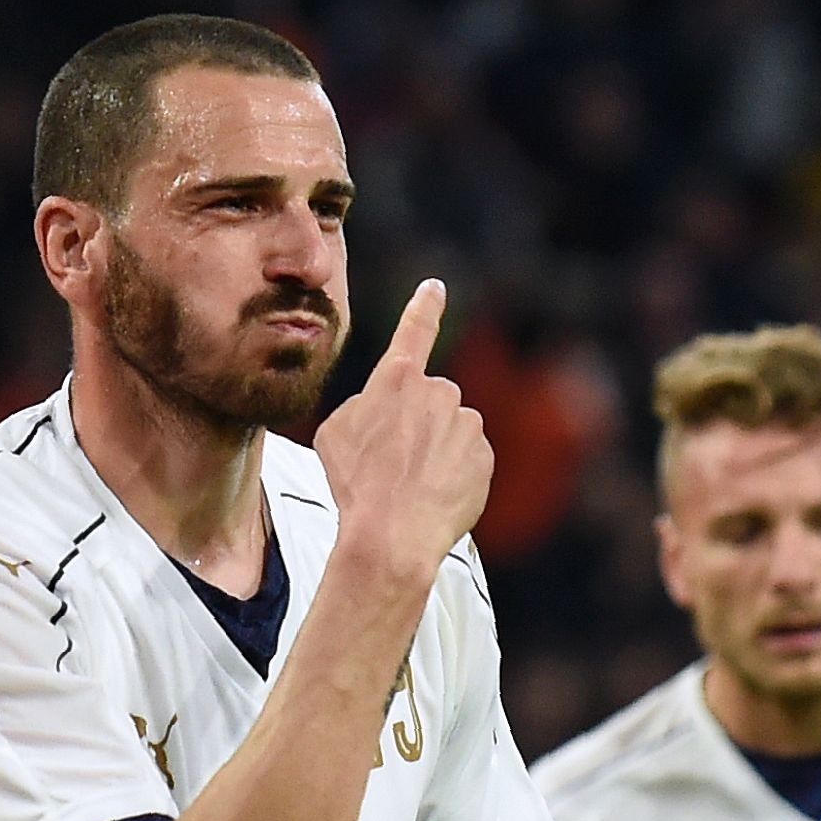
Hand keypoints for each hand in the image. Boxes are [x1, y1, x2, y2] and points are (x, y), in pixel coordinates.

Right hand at [314, 280, 490, 582]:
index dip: (424, 307)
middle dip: (417, 424)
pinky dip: (453, 476)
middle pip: (430, 401)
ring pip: (450, 431)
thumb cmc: (356, 484)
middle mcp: (438, 392)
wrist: (392, 533)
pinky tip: (431, 497)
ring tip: (410, 485)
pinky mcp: (484, 456)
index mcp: (396, 379)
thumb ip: (364, 408)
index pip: (414, 331)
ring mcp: (465, 424)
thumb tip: (382, 410)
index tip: (435, 288)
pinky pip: (468, 460)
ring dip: (435, 451)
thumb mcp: (335, 434)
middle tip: (392, 462)